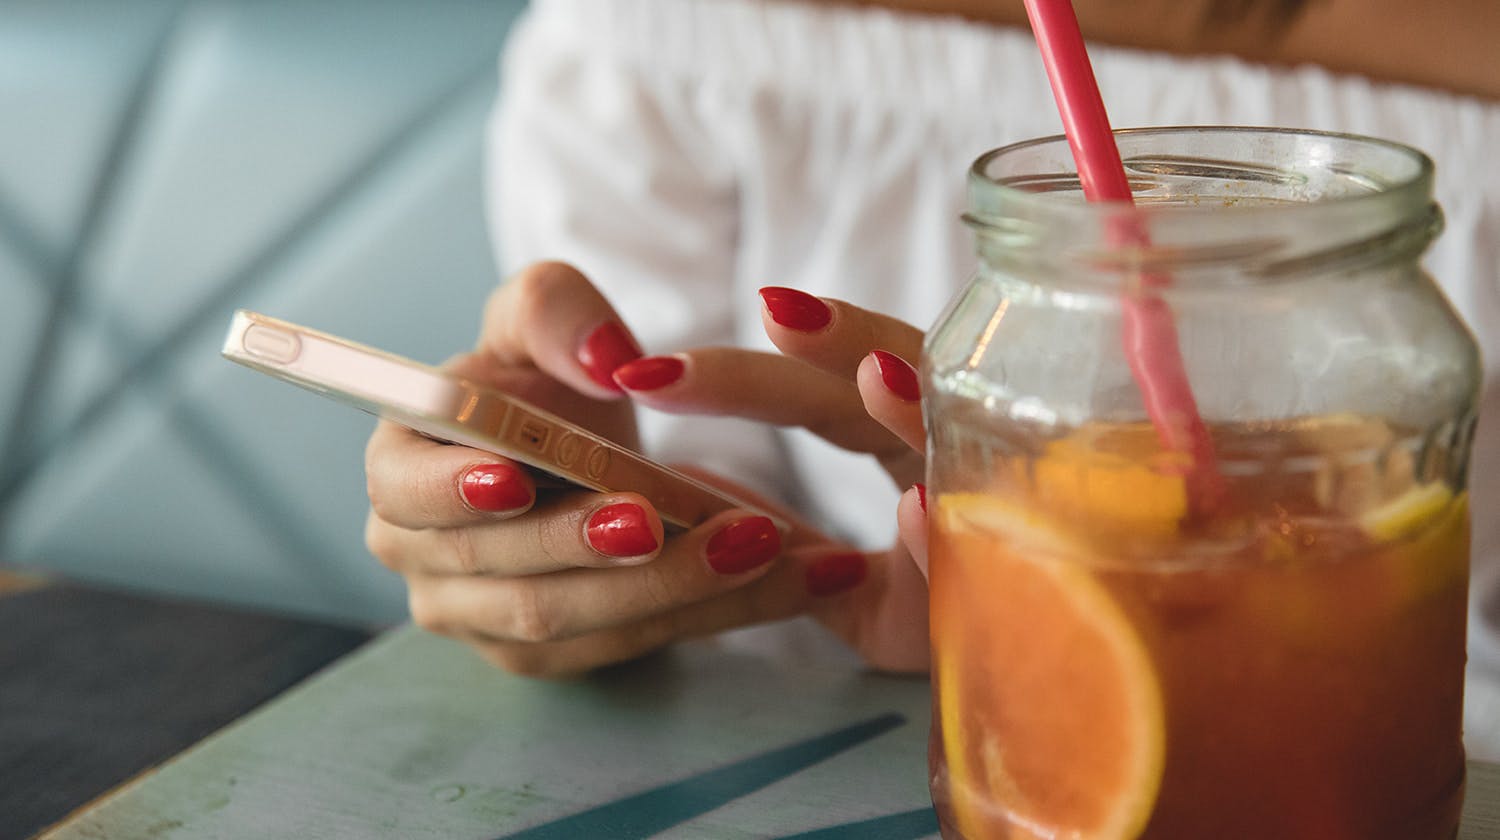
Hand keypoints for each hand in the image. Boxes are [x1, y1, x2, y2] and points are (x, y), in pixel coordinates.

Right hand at [363, 263, 916, 676]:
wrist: (584, 451)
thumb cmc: (545, 380)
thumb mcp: (546, 316)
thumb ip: (560, 312)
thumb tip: (606, 359)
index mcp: (403, 465)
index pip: (405, 489)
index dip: (451, 490)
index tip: (514, 480)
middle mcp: (424, 557)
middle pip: (506, 568)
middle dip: (589, 545)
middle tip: (661, 515)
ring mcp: (485, 618)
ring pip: (578, 618)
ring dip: (672, 586)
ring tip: (756, 542)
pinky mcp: (555, 654)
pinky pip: (636, 642)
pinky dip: (717, 611)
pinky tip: (788, 580)